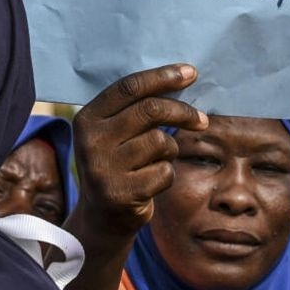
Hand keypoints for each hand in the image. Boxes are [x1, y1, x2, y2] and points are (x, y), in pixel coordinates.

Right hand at [72, 64, 207, 236]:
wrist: (101, 217)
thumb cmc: (118, 164)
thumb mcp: (113, 133)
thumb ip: (135, 108)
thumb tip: (182, 77)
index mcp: (87, 119)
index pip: (129, 88)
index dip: (163, 77)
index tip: (191, 73)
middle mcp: (91, 141)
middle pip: (150, 111)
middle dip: (183, 112)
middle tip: (202, 119)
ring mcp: (104, 169)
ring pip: (161, 142)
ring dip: (170, 150)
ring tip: (158, 161)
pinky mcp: (122, 193)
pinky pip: (165, 172)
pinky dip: (167, 175)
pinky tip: (151, 182)